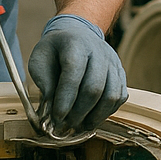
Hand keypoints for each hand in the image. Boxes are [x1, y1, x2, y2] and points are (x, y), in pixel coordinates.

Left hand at [28, 14, 127, 132]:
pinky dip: (107, 111)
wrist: (77, 33)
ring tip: (81, 126)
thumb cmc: (55, 50)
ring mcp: (113, 61)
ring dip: (95, 116)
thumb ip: (44, 83)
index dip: (65, 99)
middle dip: (79, 112)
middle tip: (67, 125)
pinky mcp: (121, 72)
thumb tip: (52, 109)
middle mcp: (99, 50)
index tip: (56, 118)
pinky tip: (93, 117)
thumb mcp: (39, 60)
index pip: (73, 73)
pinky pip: (120, 96)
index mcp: (75, 44)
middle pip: (94, 87)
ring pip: (111, 94)